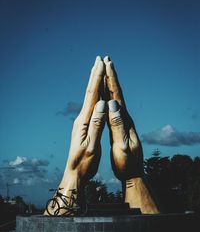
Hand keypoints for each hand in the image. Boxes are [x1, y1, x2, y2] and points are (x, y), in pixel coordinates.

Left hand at [45, 56, 105, 214]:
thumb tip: (103, 104)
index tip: (102, 64)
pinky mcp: (85, 125)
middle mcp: (82, 118)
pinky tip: (97, 93)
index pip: (92, 96)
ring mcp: (82, 121)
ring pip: (90, 98)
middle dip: (94, 75)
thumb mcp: (92, 146)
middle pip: (89, 92)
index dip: (97, 79)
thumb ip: (97, 125)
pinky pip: (91, 106)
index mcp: (84, 121)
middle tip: (99, 59)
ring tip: (96, 70)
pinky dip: (95, 95)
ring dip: (94, 82)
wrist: (75, 172)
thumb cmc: (84, 163)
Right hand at [104, 56, 159, 213]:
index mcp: (124, 120)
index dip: (112, 79)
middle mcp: (124, 117)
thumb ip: (118, 125)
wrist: (132, 172)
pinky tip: (104, 95)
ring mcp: (122, 121)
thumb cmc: (126, 162)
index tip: (107, 64)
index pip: (118, 95)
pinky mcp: (118, 126)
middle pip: (117, 92)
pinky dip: (108, 97)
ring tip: (104, 73)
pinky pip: (112, 108)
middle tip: (106, 60)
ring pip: (114, 98)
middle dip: (111, 76)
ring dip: (109, 84)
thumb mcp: (122, 145)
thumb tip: (112, 104)